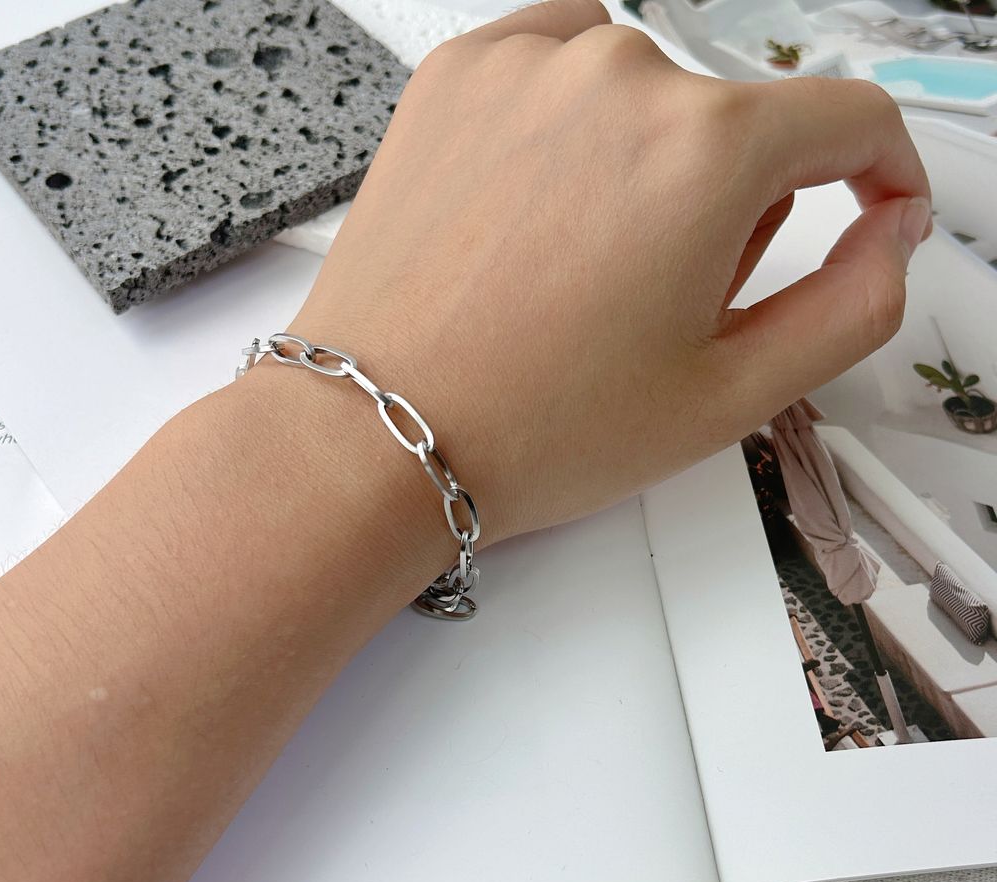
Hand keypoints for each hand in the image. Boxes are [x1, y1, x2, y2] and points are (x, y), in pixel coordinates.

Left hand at [285, 0, 930, 543]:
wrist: (377, 432)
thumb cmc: (536, 428)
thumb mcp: (729, 395)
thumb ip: (852, 307)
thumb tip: (888, 234)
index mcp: (706, 152)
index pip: (848, 119)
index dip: (878, 171)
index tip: (869, 209)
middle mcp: (620, 76)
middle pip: (736, 124)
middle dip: (730, 208)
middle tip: (658, 305)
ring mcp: (526, 65)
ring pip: (649, 97)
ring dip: (650, 168)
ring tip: (586, 270)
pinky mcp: (456, 77)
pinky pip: (560, 68)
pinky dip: (575, 128)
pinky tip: (543, 210)